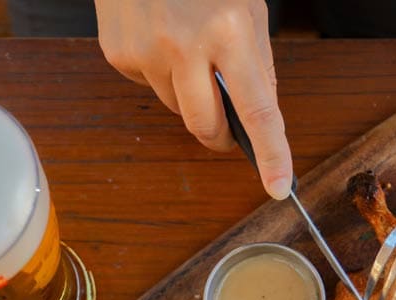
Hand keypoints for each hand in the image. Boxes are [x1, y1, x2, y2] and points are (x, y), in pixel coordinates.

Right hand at [95, 0, 293, 199]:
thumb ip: (256, 63)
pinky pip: (148, 86)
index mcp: (228, 29)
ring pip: (176, 108)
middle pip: (206, 126)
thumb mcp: (246, 7)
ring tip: (185, 50)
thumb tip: (258, 117)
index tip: (277, 185)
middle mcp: (184, 44)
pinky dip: (159, 74)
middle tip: (227, 130)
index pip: (256, 109)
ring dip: (188, 95)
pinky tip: (158, 39)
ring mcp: (145, 51)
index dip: (270, 153)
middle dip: (220, 136)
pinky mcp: (118, 54)